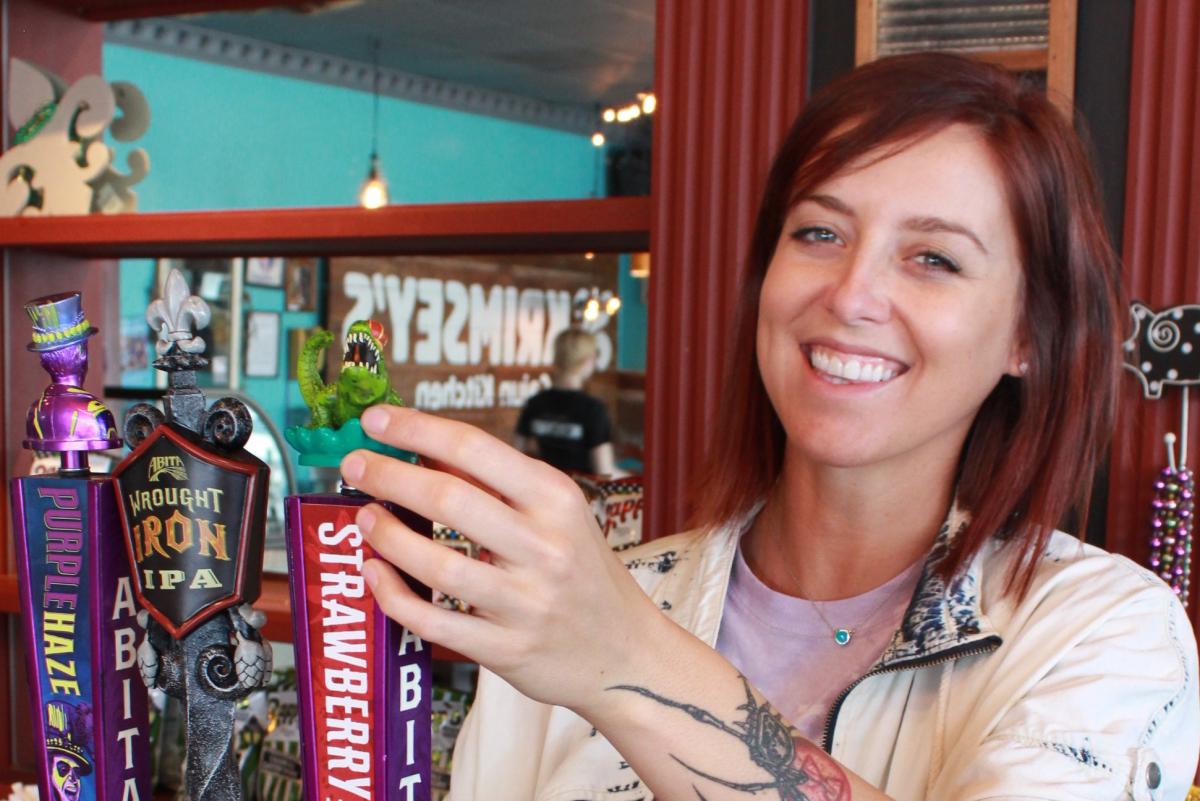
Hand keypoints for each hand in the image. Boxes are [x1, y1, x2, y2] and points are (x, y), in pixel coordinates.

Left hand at [340, 405, 669, 713]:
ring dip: (387, 536)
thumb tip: (426, 451)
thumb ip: (497, 485)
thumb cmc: (584, 575)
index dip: (416, 430)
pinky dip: (394, 594)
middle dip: (388, 476)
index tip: (376, 419)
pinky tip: (375, 572)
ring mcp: (525, 603)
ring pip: (437, 564)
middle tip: (355, 465)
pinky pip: (433, 621)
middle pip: (449, 499)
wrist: (626, 653)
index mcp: (557, 500)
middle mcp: (545, 547)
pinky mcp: (507, 649)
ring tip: (364, 518)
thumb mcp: (559, 516)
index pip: (475, 449)